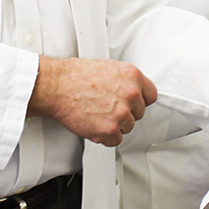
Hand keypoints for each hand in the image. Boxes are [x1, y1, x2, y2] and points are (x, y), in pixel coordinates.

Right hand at [28, 57, 157, 146]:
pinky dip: (105, 137)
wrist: (58, 86)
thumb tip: (131, 90)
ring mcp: (122, 113)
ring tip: (98, 114)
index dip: (140, 101)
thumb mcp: (109, 68)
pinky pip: (115, 140)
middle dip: (125, 113)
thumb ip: (125, 81)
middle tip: (107, 108)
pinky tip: (95, 124)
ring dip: (115, 125)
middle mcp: (131, 94)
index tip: (133, 104)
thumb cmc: (76, 76)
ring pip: (127, 127)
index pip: (151, 95)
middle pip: (139, 113)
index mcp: (133, 76)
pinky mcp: (110, 130)